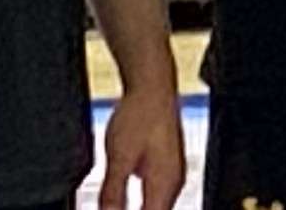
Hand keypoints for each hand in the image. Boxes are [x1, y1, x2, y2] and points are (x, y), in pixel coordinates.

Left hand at [93, 85, 185, 209]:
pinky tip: (125, 202)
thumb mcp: (119, 156)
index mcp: (164, 183)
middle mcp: (173, 181)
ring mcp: (172, 174)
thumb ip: (113, 192)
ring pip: (157, 207)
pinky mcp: (166, 167)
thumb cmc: (140, 114)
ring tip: (115, 205)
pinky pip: (155, 196)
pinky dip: (142, 204)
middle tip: (112, 207)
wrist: (153, 87)